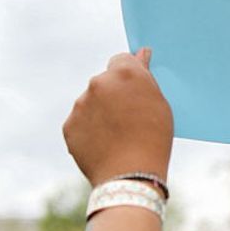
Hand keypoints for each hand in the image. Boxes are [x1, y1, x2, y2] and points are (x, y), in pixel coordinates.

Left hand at [63, 48, 173, 185]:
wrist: (131, 175)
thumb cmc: (153, 139)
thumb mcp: (160, 104)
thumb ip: (145, 77)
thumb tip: (140, 54)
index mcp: (124, 73)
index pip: (121, 60)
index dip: (128, 75)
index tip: (133, 89)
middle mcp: (98, 83)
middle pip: (104, 81)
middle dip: (113, 94)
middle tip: (127, 118)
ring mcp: (80, 104)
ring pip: (90, 102)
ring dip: (99, 112)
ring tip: (116, 136)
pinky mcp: (69, 125)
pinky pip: (80, 123)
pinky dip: (89, 131)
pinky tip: (104, 145)